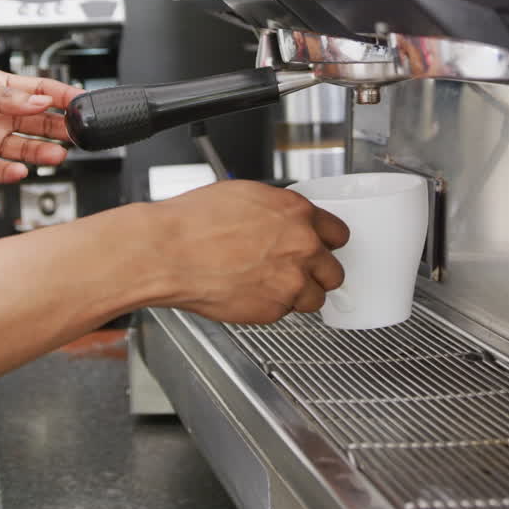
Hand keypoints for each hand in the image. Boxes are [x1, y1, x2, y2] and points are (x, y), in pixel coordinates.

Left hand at [0, 68, 81, 184]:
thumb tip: (37, 97)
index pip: (35, 88)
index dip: (60, 94)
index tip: (83, 100)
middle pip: (36, 120)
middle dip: (60, 125)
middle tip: (79, 131)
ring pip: (22, 148)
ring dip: (42, 151)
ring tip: (57, 154)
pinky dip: (11, 173)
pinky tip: (19, 171)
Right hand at [151, 179, 347, 323]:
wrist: (170, 251)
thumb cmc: (195, 222)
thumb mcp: (246, 196)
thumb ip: (278, 212)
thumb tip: (285, 221)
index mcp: (297, 213)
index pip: (338, 233)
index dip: (326, 242)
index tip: (320, 247)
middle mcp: (302, 246)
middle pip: (334, 271)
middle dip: (317, 272)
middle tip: (294, 270)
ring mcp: (291, 281)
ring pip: (316, 298)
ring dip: (299, 294)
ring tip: (270, 285)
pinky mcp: (274, 309)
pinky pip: (285, 312)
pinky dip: (272, 306)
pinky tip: (249, 292)